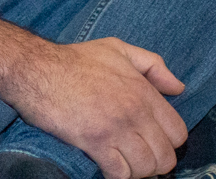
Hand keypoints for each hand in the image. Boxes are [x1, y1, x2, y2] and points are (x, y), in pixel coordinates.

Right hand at [9, 36, 187, 178]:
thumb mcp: (118, 49)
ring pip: (145, 169)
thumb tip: (178, 88)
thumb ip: (153, 65)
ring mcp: (116, 129)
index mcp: (144, 92)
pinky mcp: (95, 143)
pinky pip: (120, 174)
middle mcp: (136, 112)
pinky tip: (108, 166)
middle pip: (165, 157)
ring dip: (136, 171)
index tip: (152, 141)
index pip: (177, 133)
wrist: (37, 69)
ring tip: (123, 162)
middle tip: (138, 157)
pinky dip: (117, 175)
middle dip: (154, 163)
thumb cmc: (76, 60)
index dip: (168, 142)